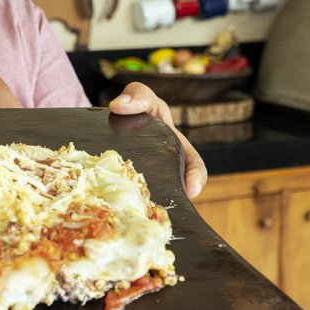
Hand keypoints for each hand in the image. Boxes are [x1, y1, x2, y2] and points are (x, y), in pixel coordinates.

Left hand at [108, 82, 206, 198]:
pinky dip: (123, 203)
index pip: (194, 164)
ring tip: (139, 214)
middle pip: (173, 188)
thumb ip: (138, 95)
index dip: (196, 178)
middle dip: (172, 200)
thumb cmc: (138, 105)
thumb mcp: (143, 96)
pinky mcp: (125, 181)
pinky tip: (113, 209)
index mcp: (177, 146)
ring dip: (147, 206)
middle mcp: (164, 166)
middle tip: (162, 209)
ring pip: (150, 196)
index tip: (191, 190)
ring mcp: (145, 176)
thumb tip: (118, 106)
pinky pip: (128, 195)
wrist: (114, 115)